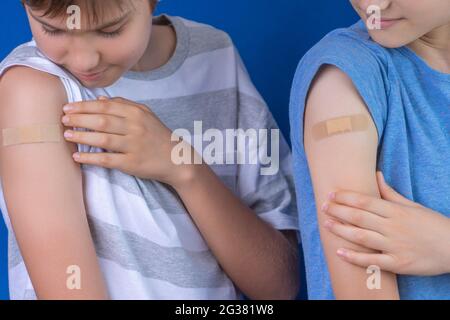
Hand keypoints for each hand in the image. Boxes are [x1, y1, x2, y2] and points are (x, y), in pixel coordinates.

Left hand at [61, 96, 194, 186]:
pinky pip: (107, 159)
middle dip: (78, 119)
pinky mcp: (131, 163)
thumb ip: (124, 105)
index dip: (84, 106)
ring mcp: (133, 146)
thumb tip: (100, 99)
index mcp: (136, 113)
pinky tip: (77, 156)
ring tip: (67, 135)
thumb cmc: (157, 135)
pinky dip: (90, 158)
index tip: (68, 107)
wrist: (176, 159)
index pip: (105, 106)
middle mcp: (135, 127)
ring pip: (102, 139)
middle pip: (101, 120)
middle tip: (63, 119)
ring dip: (81, 136)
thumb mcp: (146, 114)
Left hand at [321, 171, 449, 275]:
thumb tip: (376, 175)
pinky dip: (354, 257)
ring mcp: (394, 246)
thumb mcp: (412, 205)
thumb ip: (390, 193)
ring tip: (326, 224)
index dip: (345, 197)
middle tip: (322, 207)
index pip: (365, 201)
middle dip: (338, 211)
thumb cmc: (432, 225)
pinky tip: (339, 252)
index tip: (330, 194)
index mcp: (396, 211)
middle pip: (359, 217)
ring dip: (341, 230)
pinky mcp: (398, 264)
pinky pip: (372, 261)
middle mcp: (393, 227)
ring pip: (361, 237)